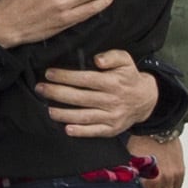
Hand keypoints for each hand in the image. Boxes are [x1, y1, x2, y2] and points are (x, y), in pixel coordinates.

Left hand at [41, 49, 156, 136]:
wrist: (146, 99)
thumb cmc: (128, 77)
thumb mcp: (125, 60)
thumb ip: (112, 56)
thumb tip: (97, 60)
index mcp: (113, 83)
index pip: (85, 79)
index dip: (66, 77)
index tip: (49, 74)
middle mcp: (113, 101)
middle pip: (80, 98)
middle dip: (57, 93)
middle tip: (40, 89)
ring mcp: (113, 117)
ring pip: (84, 116)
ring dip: (64, 114)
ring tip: (47, 109)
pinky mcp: (112, 129)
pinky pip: (95, 131)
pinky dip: (80, 131)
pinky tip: (66, 128)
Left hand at [129, 133, 184, 187]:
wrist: (155, 128)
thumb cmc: (139, 142)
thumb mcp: (130, 161)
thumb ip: (131, 176)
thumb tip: (126, 186)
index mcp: (146, 178)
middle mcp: (161, 179)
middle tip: (147, 185)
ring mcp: (172, 175)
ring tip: (156, 179)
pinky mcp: (180, 170)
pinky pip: (177, 187)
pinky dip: (172, 184)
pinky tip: (164, 175)